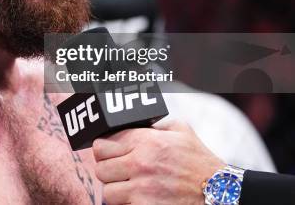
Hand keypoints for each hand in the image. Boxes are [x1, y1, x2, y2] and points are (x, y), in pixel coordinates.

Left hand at [93, 120, 224, 204]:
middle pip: (101, 168)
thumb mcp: (181, 131)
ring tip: (130, 187)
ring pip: (107, 190)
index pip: (102, 144)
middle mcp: (140, 162)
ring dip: (117, 190)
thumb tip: (137, 125)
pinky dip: (128, 203)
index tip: (109, 154)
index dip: (104, 150)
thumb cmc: (201, 162)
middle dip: (109, 170)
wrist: (222, 192)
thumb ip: (156, 125)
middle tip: (121, 172)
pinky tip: (140, 198)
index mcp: (145, 141)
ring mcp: (142, 187)